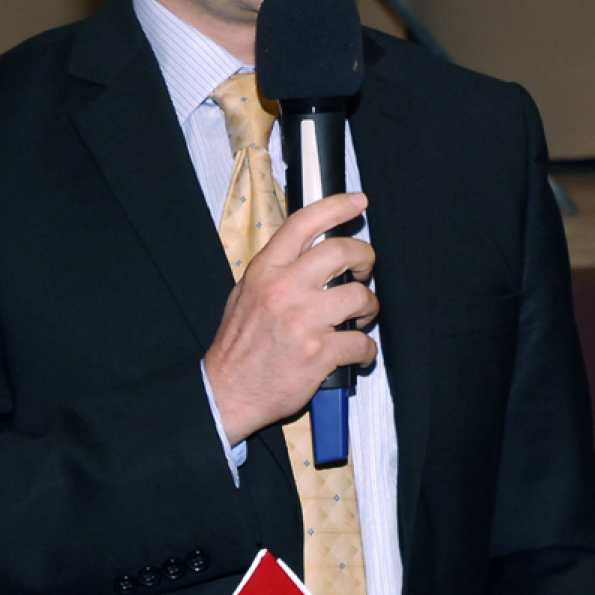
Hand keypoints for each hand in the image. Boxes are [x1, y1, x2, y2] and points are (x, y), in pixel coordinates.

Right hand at [203, 191, 377, 443]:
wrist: (226, 392)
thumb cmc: (238, 344)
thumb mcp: (245, 293)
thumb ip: (276, 269)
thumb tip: (311, 250)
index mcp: (266, 270)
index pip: (305, 223)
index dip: (337, 206)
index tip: (359, 202)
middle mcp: (285, 290)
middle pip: (342, 251)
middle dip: (364, 257)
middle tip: (364, 269)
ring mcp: (303, 322)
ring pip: (360, 296)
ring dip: (369, 307)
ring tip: (360, 317)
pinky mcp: (318, 354)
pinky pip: (361, 343)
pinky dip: (366, 350)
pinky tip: (357, 352)